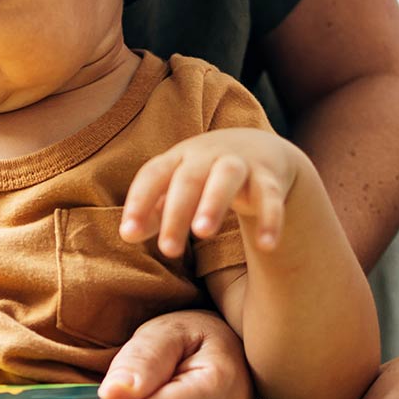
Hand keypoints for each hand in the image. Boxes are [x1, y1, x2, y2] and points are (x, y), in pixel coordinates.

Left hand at [120, 128, 302, 256]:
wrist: (257, 148)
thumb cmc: (203, 174)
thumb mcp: (176, 187)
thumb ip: (153, 210)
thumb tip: (128, 235)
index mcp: (177, 158)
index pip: (153, 175)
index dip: (139, 202)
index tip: (128, 234)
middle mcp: (206, 155)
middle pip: (188, 179)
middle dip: (176, 212)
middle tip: (168, 250)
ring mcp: (239, 163)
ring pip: (225, 177)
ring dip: (213, 202)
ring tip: (202, 233)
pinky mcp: (269, 177)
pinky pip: (270, 197)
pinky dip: (270, 219)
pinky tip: (266, 246)